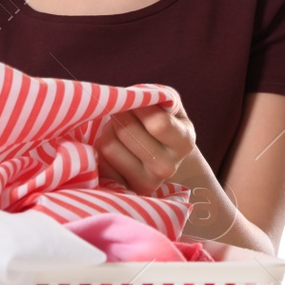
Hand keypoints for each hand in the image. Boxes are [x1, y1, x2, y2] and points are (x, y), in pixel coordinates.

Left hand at [94, 102, 208, 196]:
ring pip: (109, 146)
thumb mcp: (168, 105)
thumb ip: (157, 95)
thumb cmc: (164, 122)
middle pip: (127, 131)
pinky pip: (100, 161)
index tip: (136, 101)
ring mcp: (147, 183)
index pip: (158, 122)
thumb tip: (134, 96)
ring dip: (108, 130)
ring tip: (118, 129)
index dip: (139, 105)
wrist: (163, 158)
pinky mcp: (124, 189)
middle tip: (123, 112)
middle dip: (120, 114)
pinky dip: (102, 148)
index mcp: (184, 143)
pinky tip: (115, 147)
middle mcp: (168, 167)